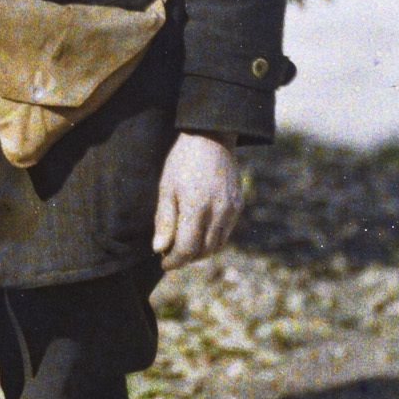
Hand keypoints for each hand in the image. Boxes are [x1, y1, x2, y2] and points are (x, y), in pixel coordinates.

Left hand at [153, 132, 242, 271]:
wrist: (211, 136)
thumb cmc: (183, 160)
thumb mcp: (166, 187)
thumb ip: (164, 220)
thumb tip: (159, 248)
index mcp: (197, 207)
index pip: (187, 249)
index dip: (175, 260)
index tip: (164, 262)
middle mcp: (218, 212)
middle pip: (203, 251)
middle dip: (186, 258)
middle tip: (172, 254)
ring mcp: (232, 209)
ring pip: (217, 245)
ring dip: (200, 251)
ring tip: (185, 245)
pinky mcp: (238, 205)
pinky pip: (226, 232)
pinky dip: (212, 239)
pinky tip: (200, 232)